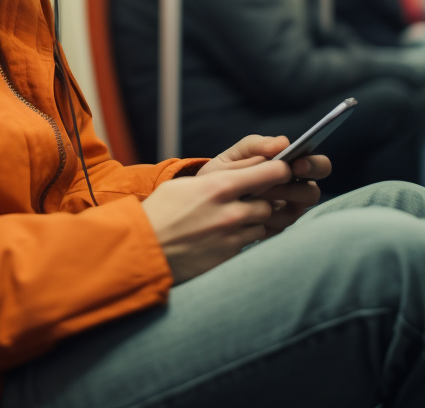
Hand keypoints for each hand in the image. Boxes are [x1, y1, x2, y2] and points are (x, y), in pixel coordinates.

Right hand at [142, 160, 291, 282]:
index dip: (280, 171)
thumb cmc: (161, 211)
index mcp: (219, 186)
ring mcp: (232, 236)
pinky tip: (226, 233)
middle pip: (269, 202)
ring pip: (262, 223)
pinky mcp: (229, 256)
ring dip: (255, 219)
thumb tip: (255, 168)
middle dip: (264, 199)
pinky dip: (244, 236)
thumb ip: (224, 176)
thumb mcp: (187, 184)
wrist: (142, 249)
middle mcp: (231, 212)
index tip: (281, 171)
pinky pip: (250, 242)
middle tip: (252, 197)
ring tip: (233, 217)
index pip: (271, 173)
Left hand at [197, 135, 329, 236]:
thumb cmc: (221, 175)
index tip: (296, 164)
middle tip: (279, 183)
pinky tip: (248, 211)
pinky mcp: (273, 232)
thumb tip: (283, 142)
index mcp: (291, 169)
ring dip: (277, 202)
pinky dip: (264, 219)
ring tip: (255, 194)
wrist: (200, 204)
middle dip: (297, 187)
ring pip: (297, 211)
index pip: (318, 166)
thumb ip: (255, 146)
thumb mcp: (232, 157)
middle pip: (313, 193)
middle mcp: (294, 193)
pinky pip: (278, 228)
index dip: (313, 165)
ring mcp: (285, 214)